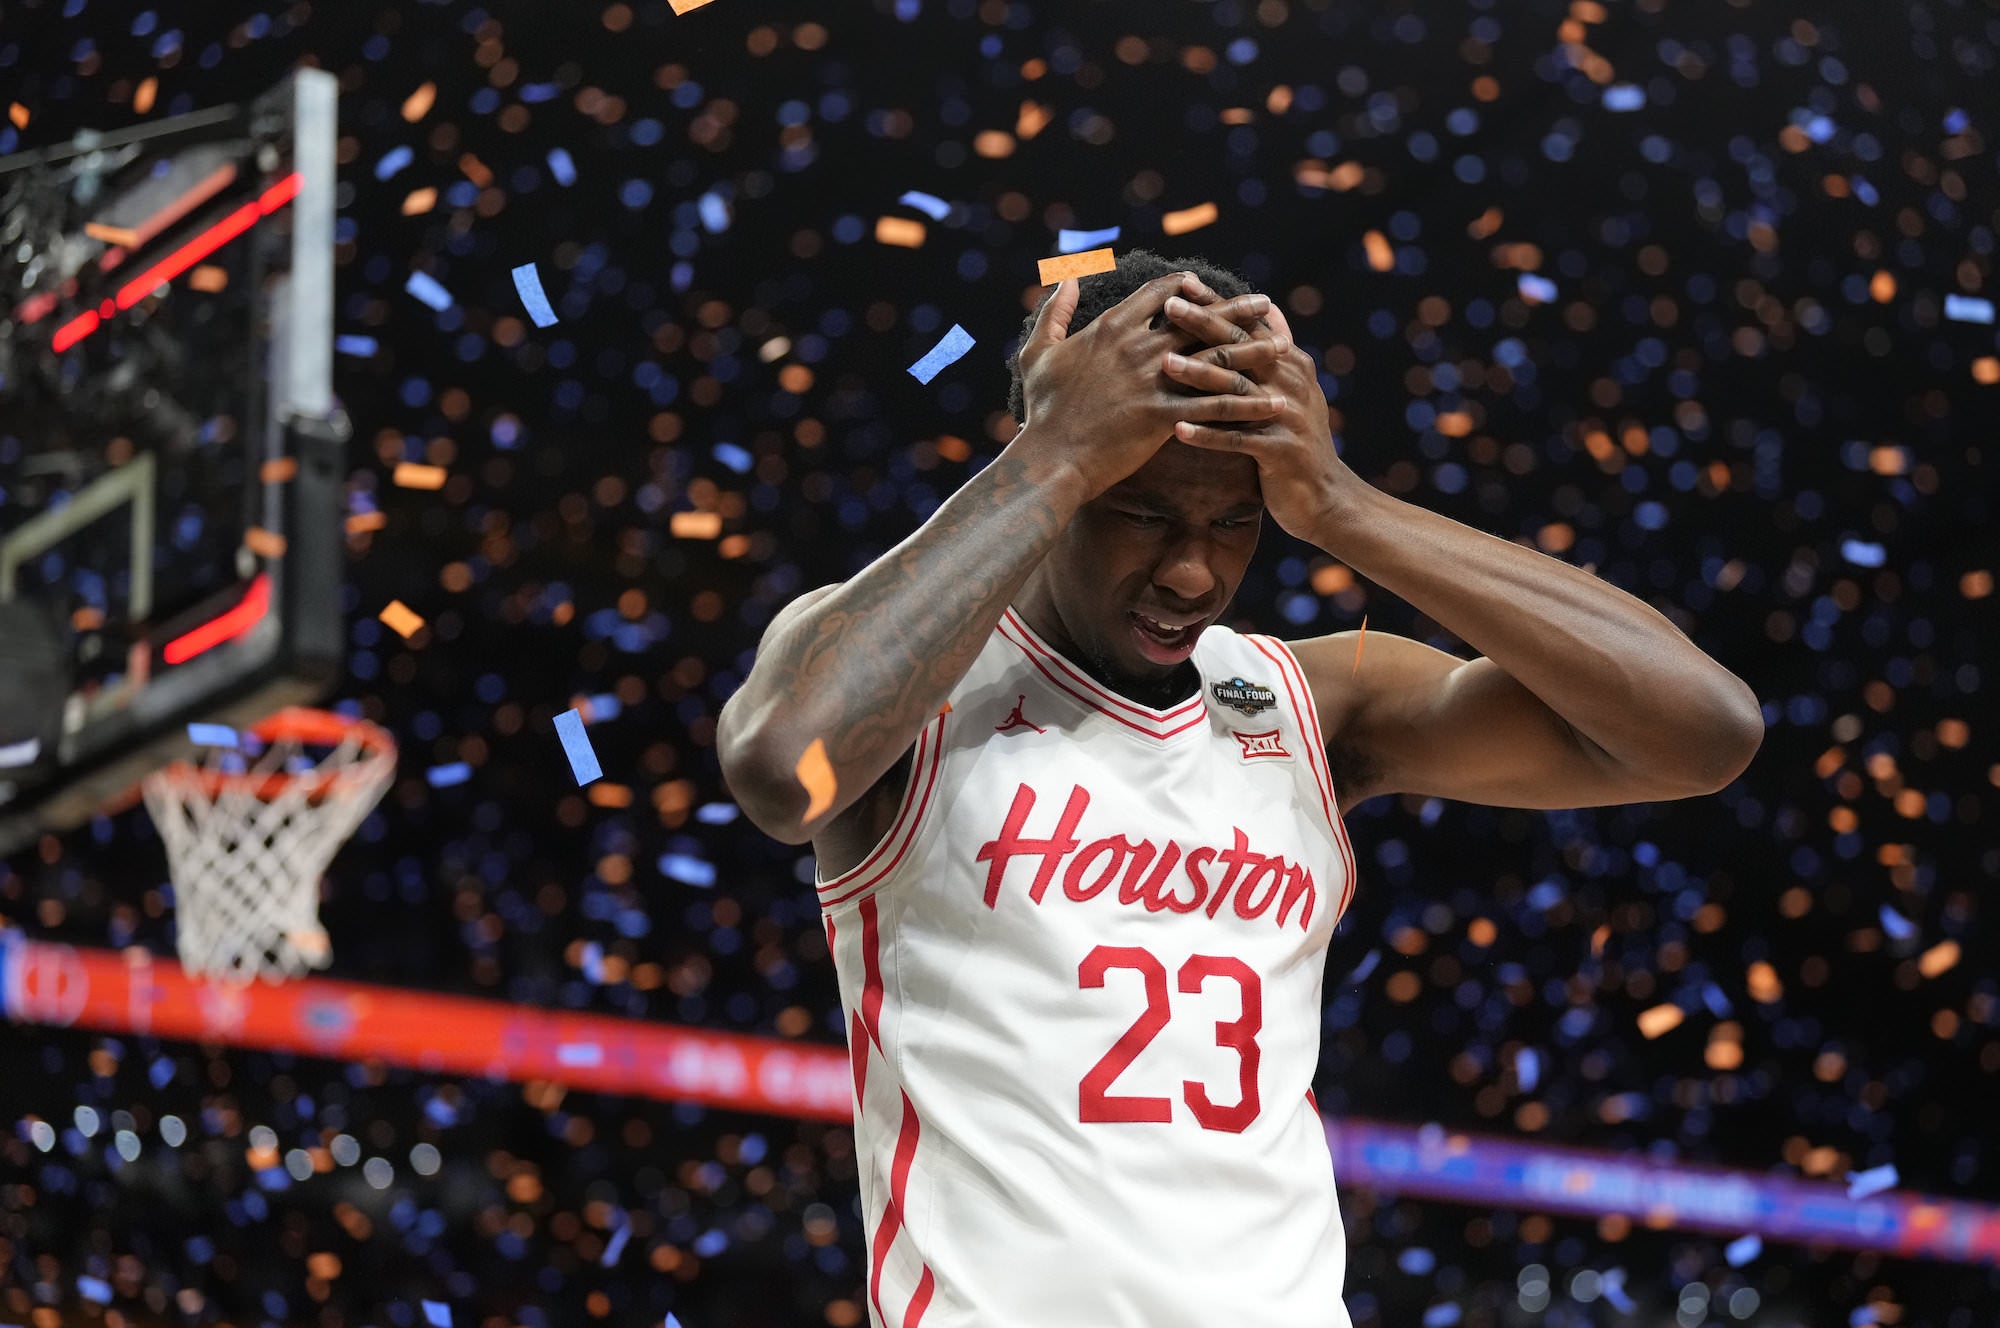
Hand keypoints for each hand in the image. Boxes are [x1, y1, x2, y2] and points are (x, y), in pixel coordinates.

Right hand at [1011, 273, 1285, 500]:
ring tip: (1284, 345)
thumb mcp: (1038, 353)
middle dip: (1236, 309)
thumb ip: (1055, 313)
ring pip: (1215, 358)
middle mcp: (1138, 347)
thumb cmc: (1042, 410)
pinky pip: (1215, 408)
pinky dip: (1247, 404)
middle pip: (1200, 318)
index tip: (1207, 285)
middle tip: (1266, 304)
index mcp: (1112, 328)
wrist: (1050, 458)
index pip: (1160, 293)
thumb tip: (1067, 281)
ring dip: (1253, 350)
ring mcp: (1153, 381)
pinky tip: (1273, 402)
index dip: (1187, 286)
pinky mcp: (1164, 416)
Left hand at [1158, 297, 1356, 540]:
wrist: (1325, 497)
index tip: (1182, 283)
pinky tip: (1177, 429)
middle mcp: (1291, 382)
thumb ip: (1276, 352)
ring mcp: (1288, 416)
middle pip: (1241, 348)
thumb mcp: (1293, 390)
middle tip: (1168, 307)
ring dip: (1199, 376)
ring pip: (1237, 391)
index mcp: (1289, 363)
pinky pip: (1238, 440)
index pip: (1248, 325)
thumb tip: (1269, 308)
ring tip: (1164, 364)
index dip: (1217, 304)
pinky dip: (1207, 435)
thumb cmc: (1295, 441)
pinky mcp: (1281, 451)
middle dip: (1204, 324)